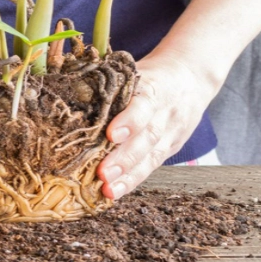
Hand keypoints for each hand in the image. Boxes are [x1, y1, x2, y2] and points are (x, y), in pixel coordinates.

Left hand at [96, 50, 217, 199]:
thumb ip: (110, 83)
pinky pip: (152, 165)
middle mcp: (166, 112)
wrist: (191, 75)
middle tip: (103, 174)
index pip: (144, 105)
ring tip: (108, 189)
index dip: (130, 121)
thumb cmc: (150, 73)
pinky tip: (115, 191)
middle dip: (125, 158)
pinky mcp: (172, 147)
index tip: (111, 135)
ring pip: (152, 156)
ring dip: (129, 176)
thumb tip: (69, 91)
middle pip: (147, 137)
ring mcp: (172, 132)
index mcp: (154, 87)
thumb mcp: (134, 70)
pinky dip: (133, 180)